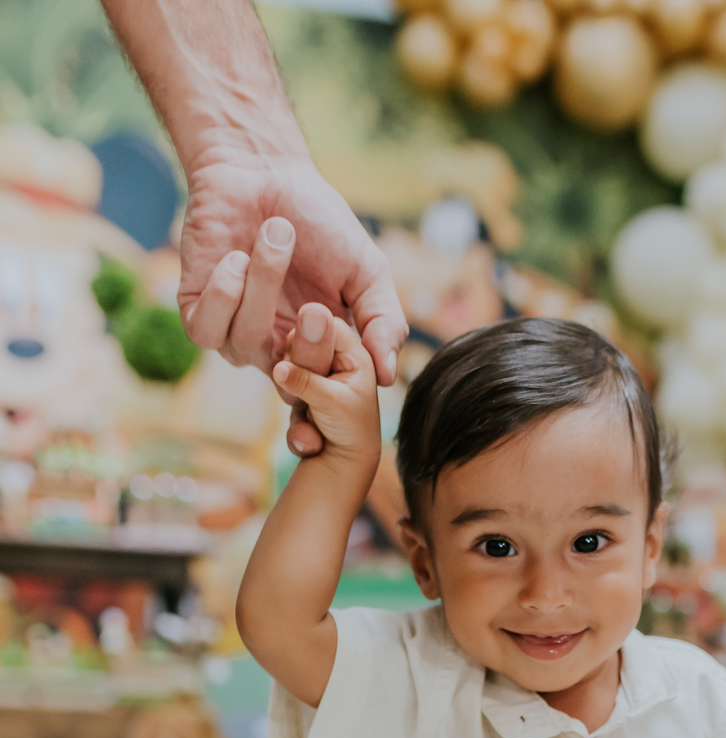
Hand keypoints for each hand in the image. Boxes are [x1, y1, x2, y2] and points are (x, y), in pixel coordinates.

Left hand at [178, 156, 405, 450]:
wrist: (262, 170)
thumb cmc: (319, 220)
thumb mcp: (368, 272)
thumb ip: (383, 321)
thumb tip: (390, 377)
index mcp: (317, 349)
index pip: (317, 403)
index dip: (315, 425)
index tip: (317, 442)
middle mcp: (276, 349)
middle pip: (287, 381)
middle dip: (303, 346)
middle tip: (315, 304)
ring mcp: (236, 332)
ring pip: (245, 344)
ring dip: (262, 286)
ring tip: (275, 236)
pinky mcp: (199, 311)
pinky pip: (207, 330)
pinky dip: (224, 292)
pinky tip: (234, 257)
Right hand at [273, 311, 380, 474]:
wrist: (347, 469)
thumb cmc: (353, 431)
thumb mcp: (332, 403)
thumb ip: (306, 380)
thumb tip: (278, 365)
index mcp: (352, 353)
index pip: (323, 322)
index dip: (307, 337)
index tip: (299, 358)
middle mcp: (334, 360)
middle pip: (298, 344)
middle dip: (293, 371)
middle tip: (303, 396)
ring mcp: (316, 377)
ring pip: (286, 370)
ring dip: (291, 398)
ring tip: (309, 420)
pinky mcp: (301, 394)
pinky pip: (283, 392)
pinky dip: (290, 414)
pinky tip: (308, 438)